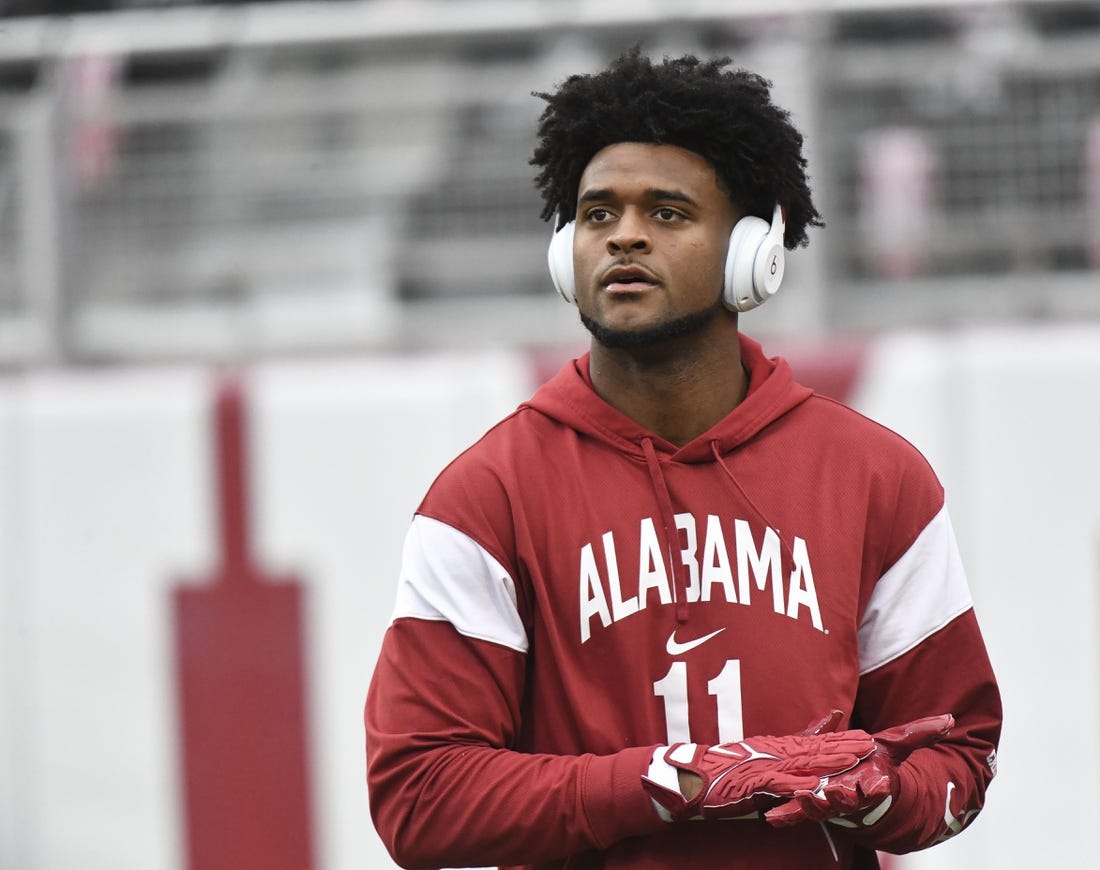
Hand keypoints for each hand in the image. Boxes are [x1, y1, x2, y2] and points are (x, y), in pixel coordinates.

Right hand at [643, 713, 875, 821]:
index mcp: (775, 747)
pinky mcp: (752, 782)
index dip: (842, 739)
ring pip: (802, 763)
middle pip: (815, 749)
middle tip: (871, 742)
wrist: (690, 775)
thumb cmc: (722, 768)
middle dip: (844, 746)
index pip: (814, 742)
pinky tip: (817, 785)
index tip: (866, 735)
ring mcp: (763, 766)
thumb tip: (802, 749)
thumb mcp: (757, 755)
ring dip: (829, 761)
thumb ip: (780, 750)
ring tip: (854, 759)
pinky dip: (799, 784)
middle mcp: (772, 753)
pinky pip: (780, 785)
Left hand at [765, 714, 954, 827]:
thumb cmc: (875, 765)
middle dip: (842, 797)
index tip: (880, 783)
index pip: (880, 787)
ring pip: (821, 808)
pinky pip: (796, 813)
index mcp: (872, 783)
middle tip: (836, 791)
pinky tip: (772, 818)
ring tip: (804, 796)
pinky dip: (785, 816)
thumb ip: (919, 733)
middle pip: (848, 799)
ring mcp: (828, 802)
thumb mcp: (894, 745)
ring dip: (812, 806)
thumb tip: (949, 719)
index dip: (879, 786)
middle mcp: (850, 795)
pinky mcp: (808, 804)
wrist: (857, 786)